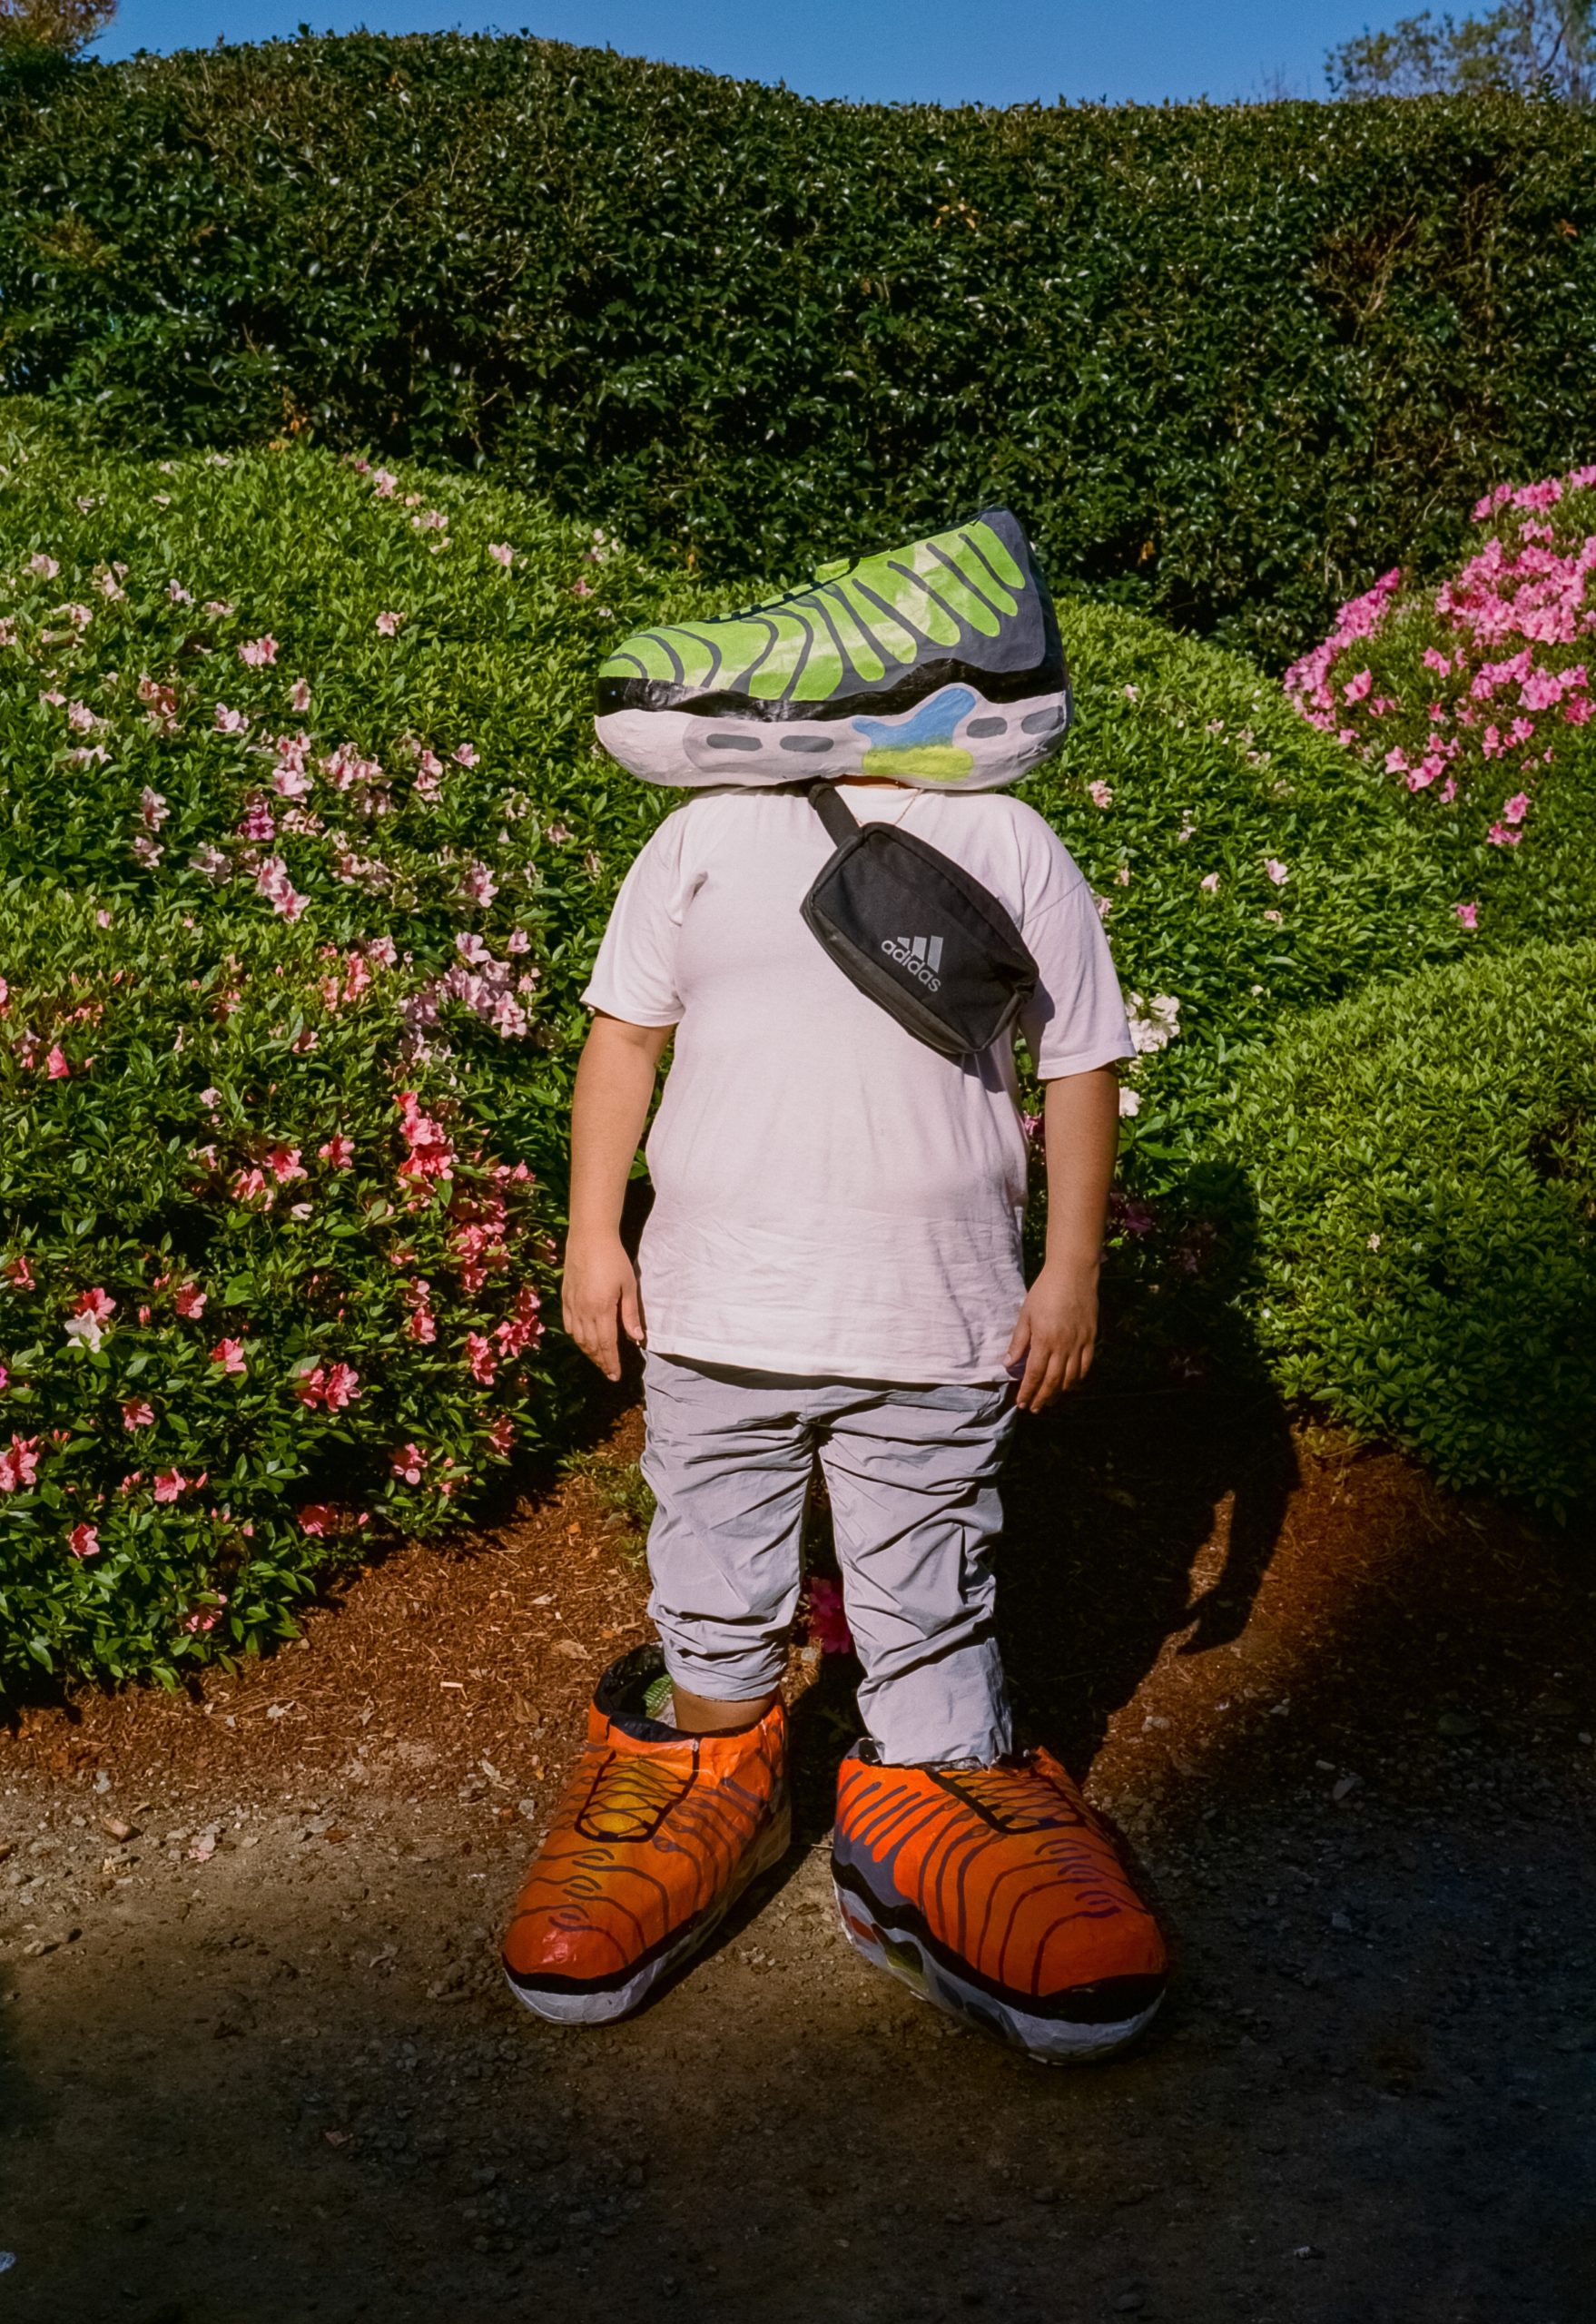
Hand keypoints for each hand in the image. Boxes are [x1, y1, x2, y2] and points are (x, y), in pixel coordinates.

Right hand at [561, 1232, 644, 1381]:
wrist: (589, 1237)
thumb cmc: (614, 1259)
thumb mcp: (629, 1285)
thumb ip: (630, 1314)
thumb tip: (636, 1339)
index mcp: (601, 1309)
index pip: (607, 1344)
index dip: (611, 1362)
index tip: (616, 1375)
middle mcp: (584, 1310)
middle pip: (591, 1345)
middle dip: (601, 1362)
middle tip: (610, 1374)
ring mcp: (572, 1305)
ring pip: (578, 1338)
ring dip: (589, 1353)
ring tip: (599, 1361)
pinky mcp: (565, 1297)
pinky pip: (569, 1325)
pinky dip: (576, 1338)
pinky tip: (583, 1341)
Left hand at [1003, 1257, 1097, 1411]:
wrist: (1073, 1273)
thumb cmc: (1045, 1291)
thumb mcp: (1025, 1314)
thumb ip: (1019, 1341)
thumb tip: (1009, 1363)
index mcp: (1044, 1339)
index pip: (1034, 1374)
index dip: (1028, 1391)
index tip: (1021, 1403)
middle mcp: (1063, 1345)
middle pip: (1053, 1381)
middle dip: (1042, 1397)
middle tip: (1034, 1408)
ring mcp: (1080, 1343)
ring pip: (1071, 1377)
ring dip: (1059, 1392)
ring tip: (1050, 1400)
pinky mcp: (1091, 1338)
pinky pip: (1086, 1365)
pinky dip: (1078, 1379)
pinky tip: (1070, 1384)